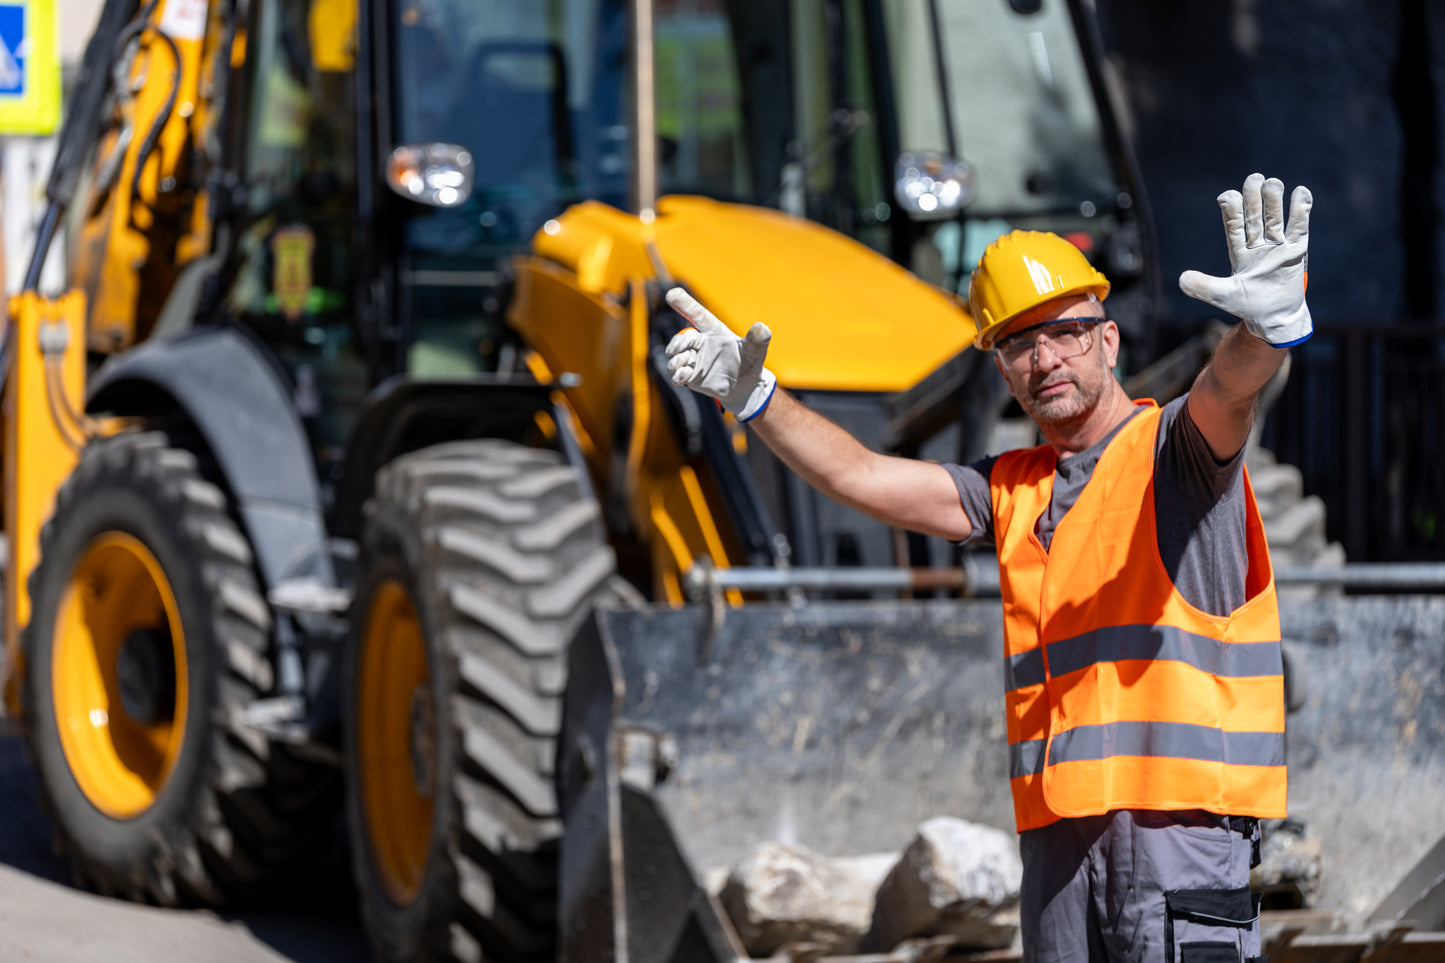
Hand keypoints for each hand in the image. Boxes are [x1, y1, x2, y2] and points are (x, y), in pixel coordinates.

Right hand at [664, 287, 776, 420]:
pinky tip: (682, 377)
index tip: (671, 294)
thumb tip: (762, 327)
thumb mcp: (755, 351)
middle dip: (678, 342)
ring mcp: (694, 359)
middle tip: (677, 349)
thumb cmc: (750, 362)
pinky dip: (677, 375)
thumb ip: (757, 339)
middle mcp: (700, 343)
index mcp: (714, 331)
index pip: (698, 315)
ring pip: (676, 356)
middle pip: (683, 338)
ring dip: (675, 360)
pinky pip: (678, 374)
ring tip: (681, 365)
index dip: (685, 304)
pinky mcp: (691, 376)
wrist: (745, 386)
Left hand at [1179, 173, 1311, 346]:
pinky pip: (1299, 229)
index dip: (1231, 211)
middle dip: (1253, 199)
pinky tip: (1301, 192)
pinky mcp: (1296, 252)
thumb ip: (1204, 287)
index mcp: (1239, 252)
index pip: (1233, 226)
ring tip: (1273, 183)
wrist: (1274, 317)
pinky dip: (1300, 212)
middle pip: (1254, 217)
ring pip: (1275, 219)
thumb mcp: (1223, 296)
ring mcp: (1277, 247)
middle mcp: (1257, 245)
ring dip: (1274, 202)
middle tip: (1253, 178)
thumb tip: (1181, 280)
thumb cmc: (1248, 305)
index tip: (1227, 196)